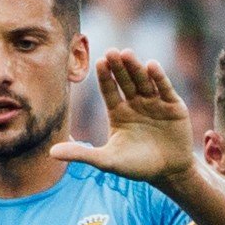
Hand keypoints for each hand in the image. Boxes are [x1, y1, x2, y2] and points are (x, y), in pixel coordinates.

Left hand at [50, 51, 195, 185]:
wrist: (168, 172)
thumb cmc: (136, 167)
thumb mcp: (106, 161)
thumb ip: (81, 154)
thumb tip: (51, 152)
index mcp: (118, 112)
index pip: (109, 91)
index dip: (105, 77)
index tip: (98, 62)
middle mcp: (136, 103)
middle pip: (126, 82)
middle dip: (118, 68)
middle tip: (111, 52)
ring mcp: (155, 103)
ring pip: (144, 81)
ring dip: (136, 68)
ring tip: (127, 54)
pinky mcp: (174, 106)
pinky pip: (165, 89)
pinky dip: (159, 78)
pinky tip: (151, 66)